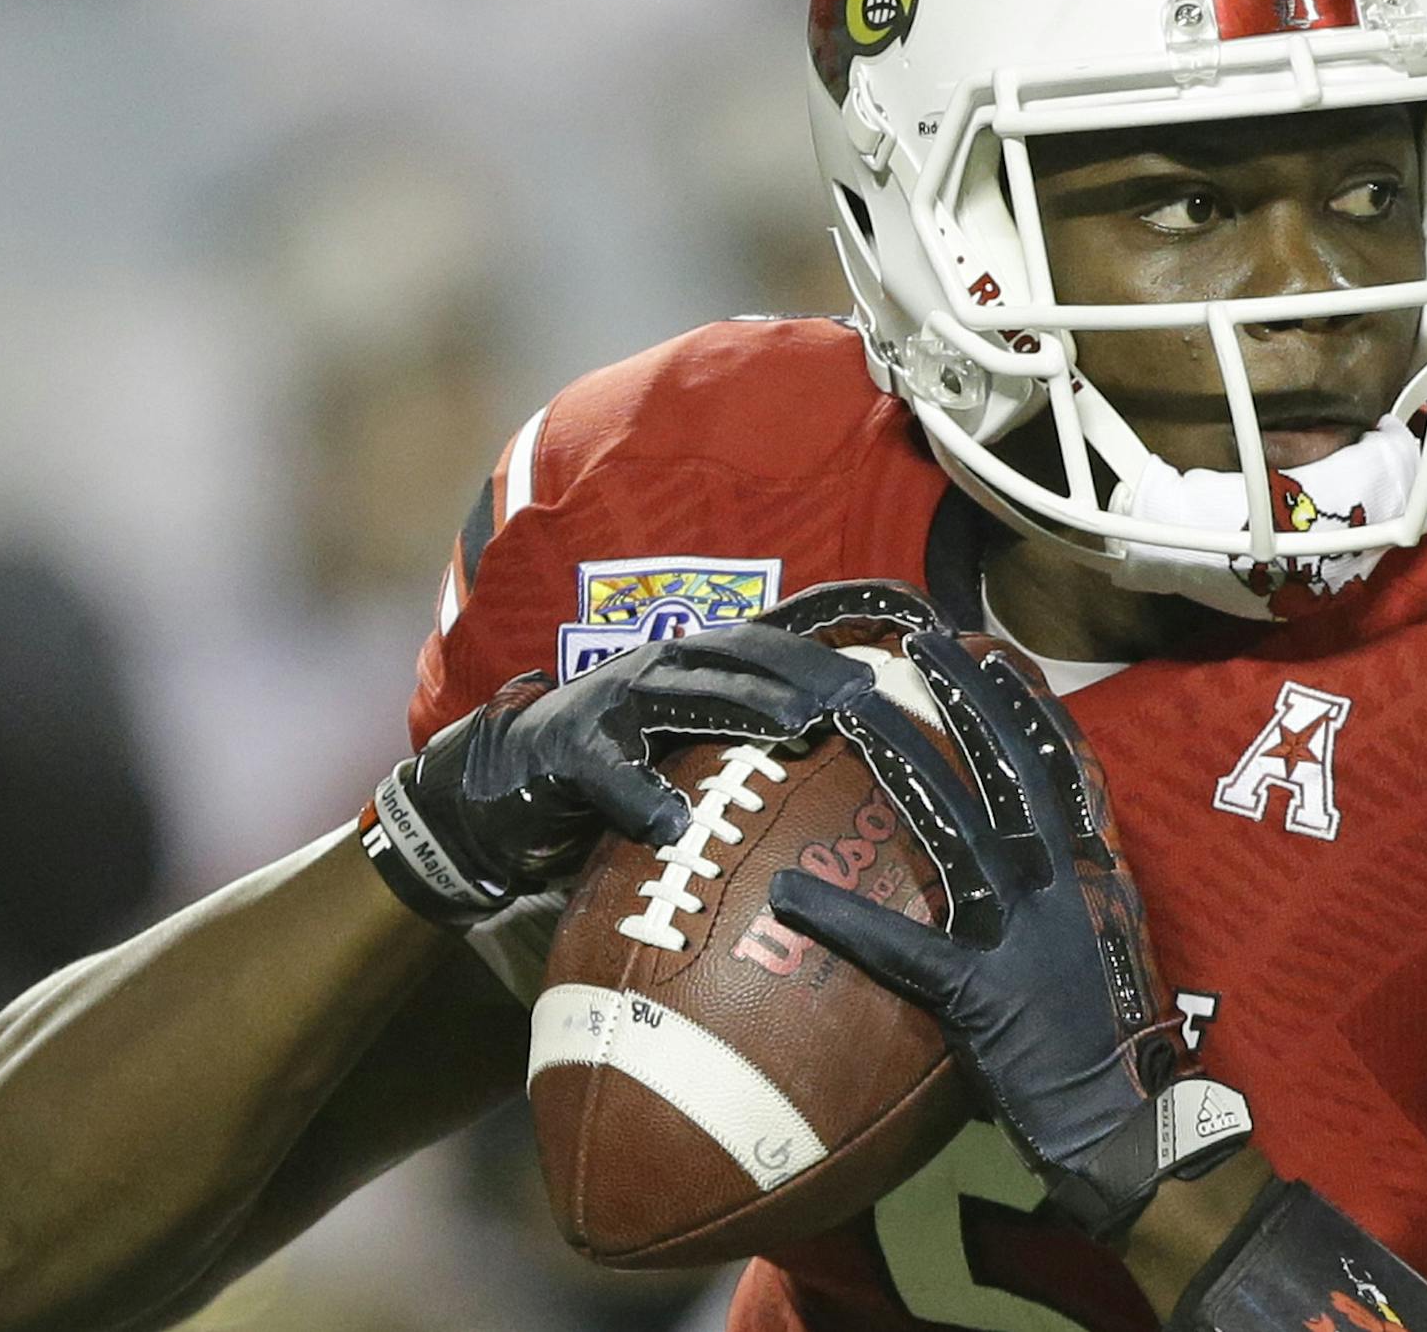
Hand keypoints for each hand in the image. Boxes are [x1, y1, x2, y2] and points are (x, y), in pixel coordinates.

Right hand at [363, 581, 945, 927]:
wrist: (502, 788)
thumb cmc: (625, 768)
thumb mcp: (704, 747)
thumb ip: (771, 738)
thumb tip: (874, 749)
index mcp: (710, 660)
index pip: (789, 622)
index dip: (853, 605)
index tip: (924, 610)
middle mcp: (666, 663)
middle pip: (747, 647)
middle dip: (810, 661)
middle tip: (869, 692)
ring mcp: (613, 701)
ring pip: (683, 689)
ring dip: (744, 702)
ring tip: (797, 724)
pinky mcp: (565, 751)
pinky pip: (603, 771)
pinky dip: (636, 793)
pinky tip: (668, 821)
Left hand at [769, 632, 1251, 1238]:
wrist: (1126, 1118)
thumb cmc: (1109, 1035)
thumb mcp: (1107, 936)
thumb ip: (1075, 882)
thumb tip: (1033, 839)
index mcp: (1094, 869)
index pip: (1063, 765)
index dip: (1025, 704)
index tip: (990, 651)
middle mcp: (1063, 883)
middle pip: (1009, 769)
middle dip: (966, 698)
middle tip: (919, 643)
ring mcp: (1023, 933)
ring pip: (956, 827)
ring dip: (905, 762)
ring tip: (855, 712)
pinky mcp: (981, 994)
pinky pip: (902, 949)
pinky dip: (845, 920)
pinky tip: (791, 895)